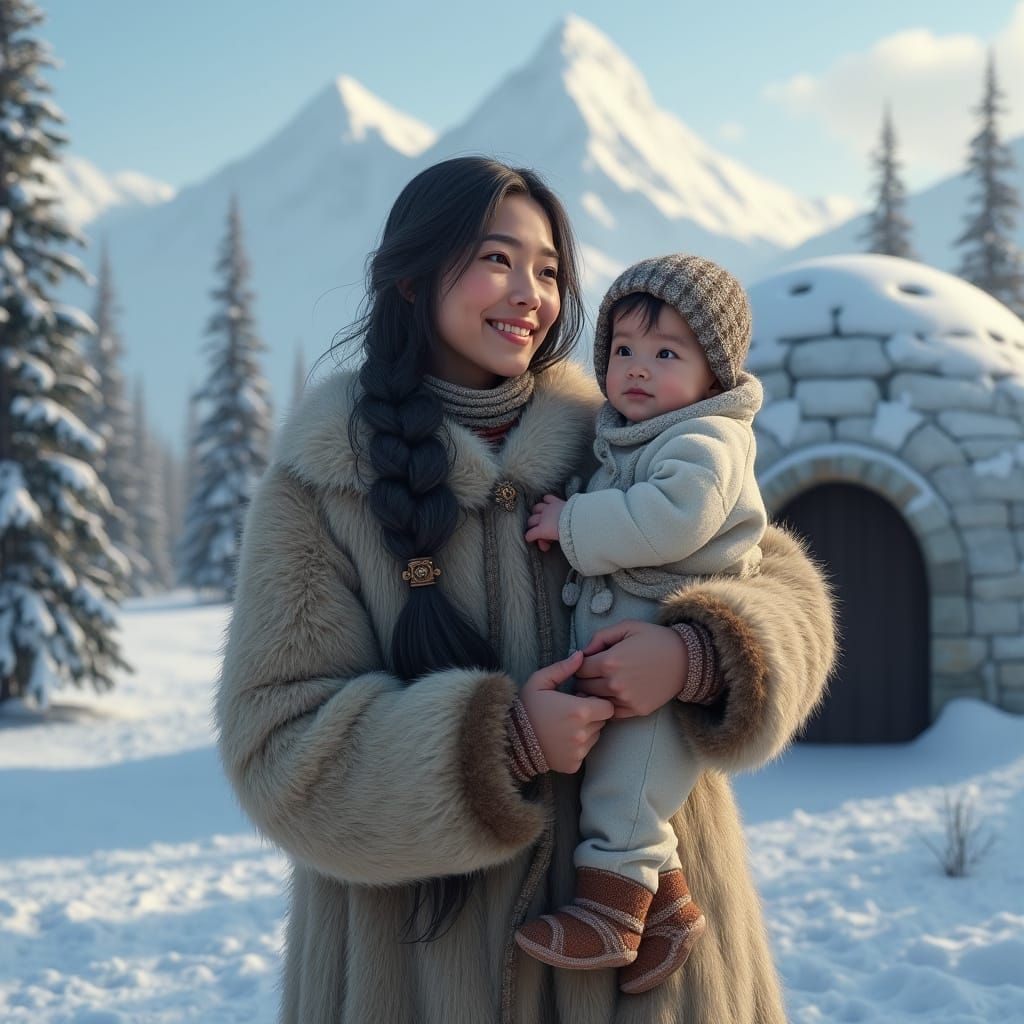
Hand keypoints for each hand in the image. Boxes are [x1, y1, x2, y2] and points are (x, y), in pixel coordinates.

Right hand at [519, 650, 614, 772]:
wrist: (510, 739)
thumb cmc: (526, 707)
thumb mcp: (540, 681)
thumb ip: (563, 668)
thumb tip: (581, 655)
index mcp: (579, 710)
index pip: (608, 707)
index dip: (597, 702)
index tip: (581, 700)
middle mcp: (583, 733)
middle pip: (603, 722)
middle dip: (592, 716)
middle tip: (572, 712)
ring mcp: (579, 751)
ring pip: (595, 737)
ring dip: (587, 730)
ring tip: (565, 726)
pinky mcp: (573, 764)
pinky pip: (585, 752)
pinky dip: (578, 747)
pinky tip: (561, 740)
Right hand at [524, 494, 565, 552]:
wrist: (580, 520)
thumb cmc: (570, 533)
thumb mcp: (559, 541)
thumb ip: (550, 541)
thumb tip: (546, 545)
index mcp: (543, 529)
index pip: (530, 534)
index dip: (529, 537)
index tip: (530, 539)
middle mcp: (543, 518)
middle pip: (531, 521)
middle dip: (532, 527)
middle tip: (540, 532)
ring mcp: (549, 508)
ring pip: (536, 508)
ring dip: (536, 513)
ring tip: (540, 517)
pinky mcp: (556, 501)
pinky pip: (547, 498)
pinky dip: (546, 500)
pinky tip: (547, 503)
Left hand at [575, 621, 687, 718]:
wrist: (685, 659)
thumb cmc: (655, 639)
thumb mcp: (627, 627)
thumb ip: (600, 637)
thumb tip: (583, 652)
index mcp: (609, 661)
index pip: (579, 669)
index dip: (579, 664)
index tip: (586, 662)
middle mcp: (614, 683)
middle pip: (583, 687)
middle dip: (584, 679)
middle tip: (592, 673)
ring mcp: (625, 699)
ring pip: (595, 701)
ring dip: (594, 693)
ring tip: (601, 684)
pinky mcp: (636, 710)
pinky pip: (611, 713)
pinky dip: (608, 704)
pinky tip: (614, 694)